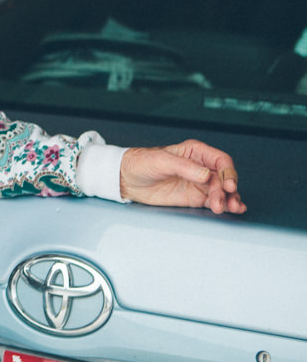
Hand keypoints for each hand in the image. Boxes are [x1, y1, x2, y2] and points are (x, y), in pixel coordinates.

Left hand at [119, 140, 244, 214]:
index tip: (227, 185)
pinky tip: (234, 209)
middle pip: (223, 178)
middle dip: (227, 190)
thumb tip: (206, 175)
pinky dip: (226, 205)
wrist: (127, 179)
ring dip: (229, 199)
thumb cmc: (142, 163)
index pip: (220, 160)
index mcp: (195, 152)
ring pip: (222, 191)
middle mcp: (201, 167)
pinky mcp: (195, 197)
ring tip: (230, 208)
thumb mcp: (161, 161)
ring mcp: (199, 183)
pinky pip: (214, 201)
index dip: (228, 172)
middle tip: (222, 201)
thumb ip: (184, 167)